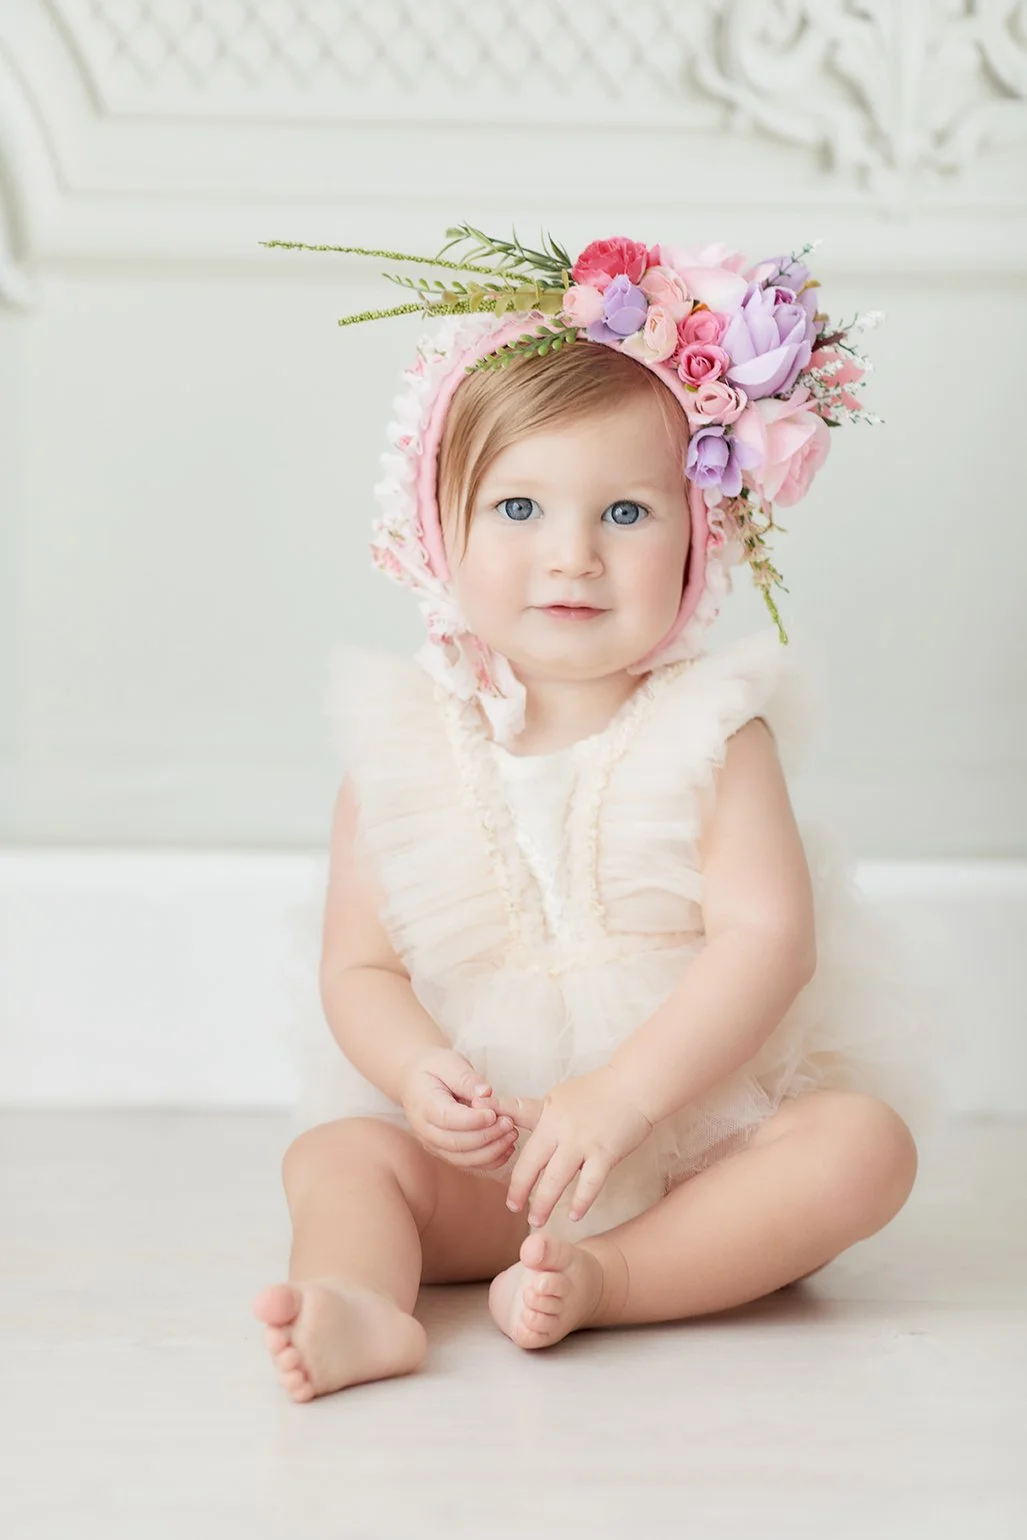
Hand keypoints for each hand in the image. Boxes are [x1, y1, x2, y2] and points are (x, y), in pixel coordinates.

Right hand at [399, 1047, 518, 1172]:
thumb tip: (486, 1093)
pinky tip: (507, 1148)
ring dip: (491, 1151)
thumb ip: (466, 1078)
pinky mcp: (445, 1152)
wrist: (415, 1080)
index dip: (473, 1120)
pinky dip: (489, 1160)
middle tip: (509, 1123)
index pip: (447, 1119)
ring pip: (463, 1159)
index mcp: (424, 1105)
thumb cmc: (434, 1069)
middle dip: (487, 1136)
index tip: (494, 1114)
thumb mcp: (448, 1062)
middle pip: (456, 1143)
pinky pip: (468, 1163)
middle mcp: (425, 1130)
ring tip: (511, 1134)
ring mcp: (434, 1145)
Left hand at [494, 1066, 653, 1228]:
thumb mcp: (557, 1097)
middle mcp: (561, 1130)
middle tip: (514, 1210)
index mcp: (548, 1116)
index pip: (524, 1148)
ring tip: (537, 1221)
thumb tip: (507, 1122)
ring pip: (557, 1179)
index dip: (513, 1173)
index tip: (508, 1194)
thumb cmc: (595, 1091)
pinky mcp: (606, 1152)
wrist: (633, 1085)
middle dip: (521, 1191)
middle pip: (533, 1166)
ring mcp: (584, 1142)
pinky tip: (573, 1215)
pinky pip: (591, 1183)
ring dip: (544, 1203)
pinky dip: (581, 1201)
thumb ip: (534, 1114)